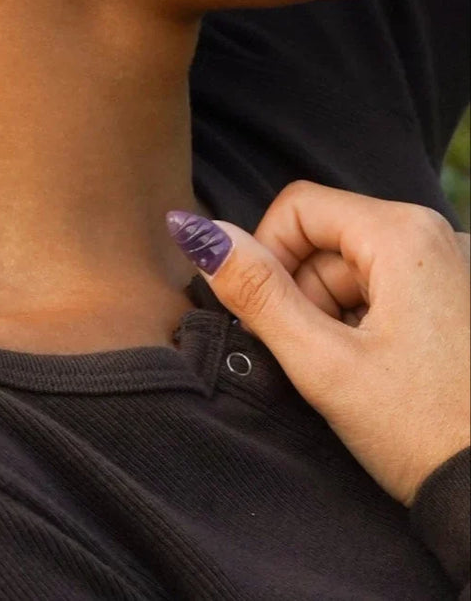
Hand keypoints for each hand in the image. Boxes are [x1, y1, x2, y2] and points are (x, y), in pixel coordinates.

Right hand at [187, 181, 470, 507]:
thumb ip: (256, 292)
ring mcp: (456, 267)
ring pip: (358, 267)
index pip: (297, 207)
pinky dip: (372, 323)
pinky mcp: (463, 298)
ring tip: (358, 374)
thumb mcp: (323, 364)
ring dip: (337, 314)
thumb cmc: (423, 433)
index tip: (271, 320)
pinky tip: (387, 374)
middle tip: (320, 359)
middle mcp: (439, 234)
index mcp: (405, 233)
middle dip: (307, 294)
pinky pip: (394, 288)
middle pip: (328, 239)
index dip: (266, 257)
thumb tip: (197, 231)